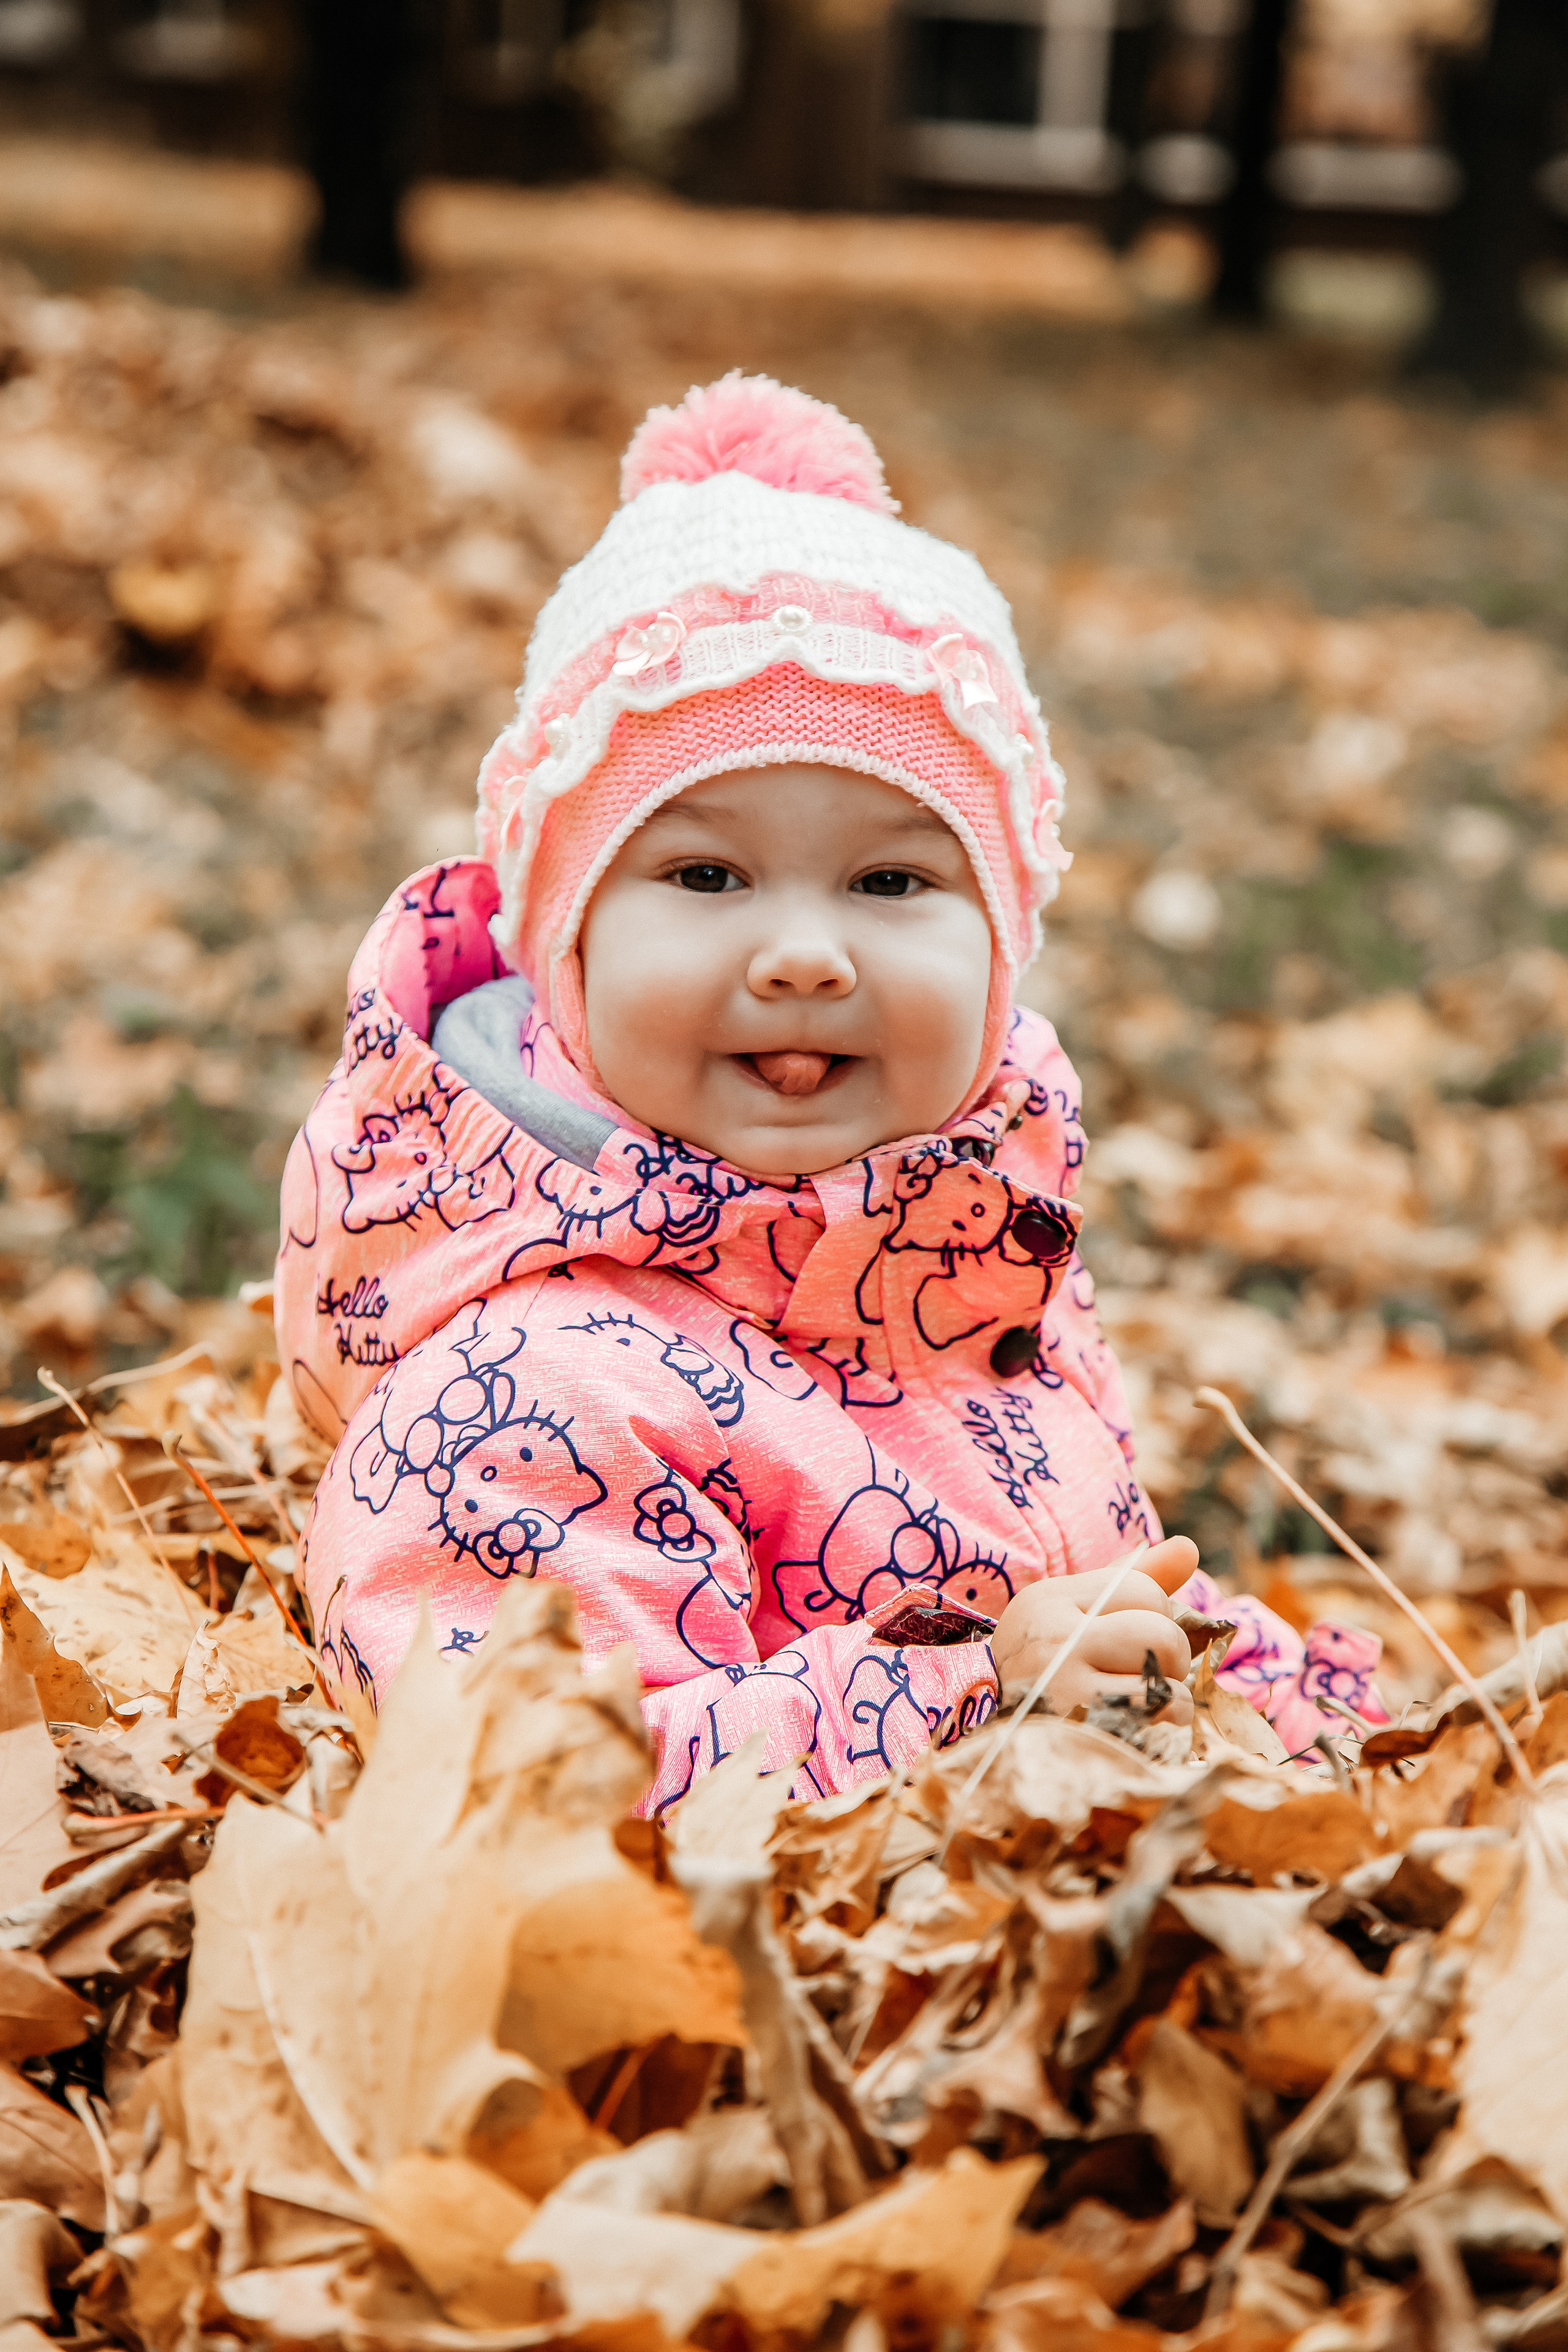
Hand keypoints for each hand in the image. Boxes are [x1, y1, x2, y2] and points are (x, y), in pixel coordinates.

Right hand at [989, 1537, 1198, 1725]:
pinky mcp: (1080, 1734)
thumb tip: (1189, 1547)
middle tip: (1148, 1675)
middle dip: (1172, 1659)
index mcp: (1051, 1599)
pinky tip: (1139, 1729)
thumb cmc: (1044, 1665)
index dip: (1159, 1616)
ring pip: (1166, 1684)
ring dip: (1171, 1700)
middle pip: (1162, 1635)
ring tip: (1143, 1705)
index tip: (1135, 1640)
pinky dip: (1165, 1729)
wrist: (989, 1732)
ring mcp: (1063, 1689)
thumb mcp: (1075, 1612)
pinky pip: (1158, 1724)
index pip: (1145, 1590)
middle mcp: (1053, 1638)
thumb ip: (1133, 1578)